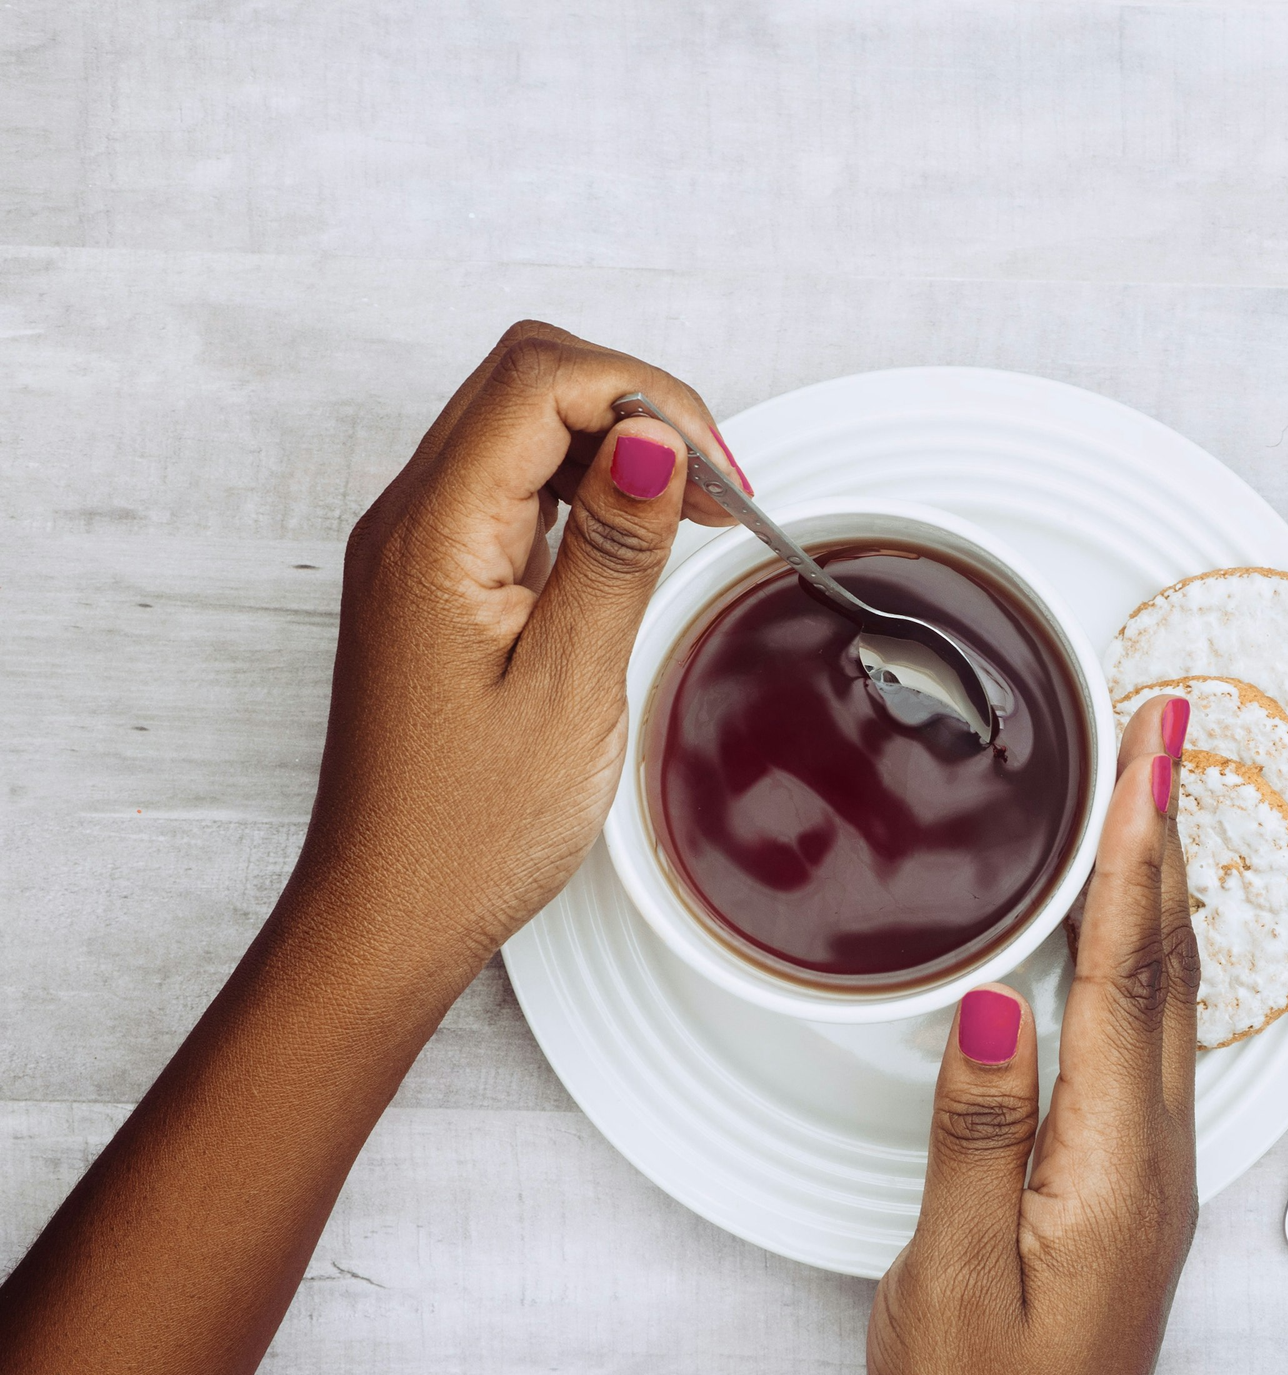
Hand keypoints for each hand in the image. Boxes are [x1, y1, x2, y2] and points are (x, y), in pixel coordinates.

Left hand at [291, 320, 740, 980]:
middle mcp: (410, 522)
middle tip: (720, 487)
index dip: (650, 400)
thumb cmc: (468, 827)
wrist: (391, 909)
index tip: (723, 476)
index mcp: (433, 536)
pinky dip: (590, 488)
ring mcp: (420, 548)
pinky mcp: (439, 579)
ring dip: (619, 443)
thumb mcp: (570, 685)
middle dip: (638, 404)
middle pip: (527, 379)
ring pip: (522, 424)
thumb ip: (613, 550)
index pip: (542, 383)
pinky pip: (515, 487)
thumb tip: (656, 439)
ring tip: (698, 513)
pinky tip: (642, 540)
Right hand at [868, 697, 1198, 1374]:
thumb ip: (976, 1133)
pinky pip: (1154, 1052)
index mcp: (1110, 1169)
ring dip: (1163, 898)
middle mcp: (1153, 1164)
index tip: (1149, 747)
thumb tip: (995, 1003)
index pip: (1124, 974)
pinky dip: (1146, 970)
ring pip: (1171, 1007)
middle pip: (1169, 970)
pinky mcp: (1132, 1202)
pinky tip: (1128, 953)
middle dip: (1167, 841)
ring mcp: (1152, 1183)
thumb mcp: (951, 1281)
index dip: (1135, 849)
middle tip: (1164, 734)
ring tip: (1151, 808)